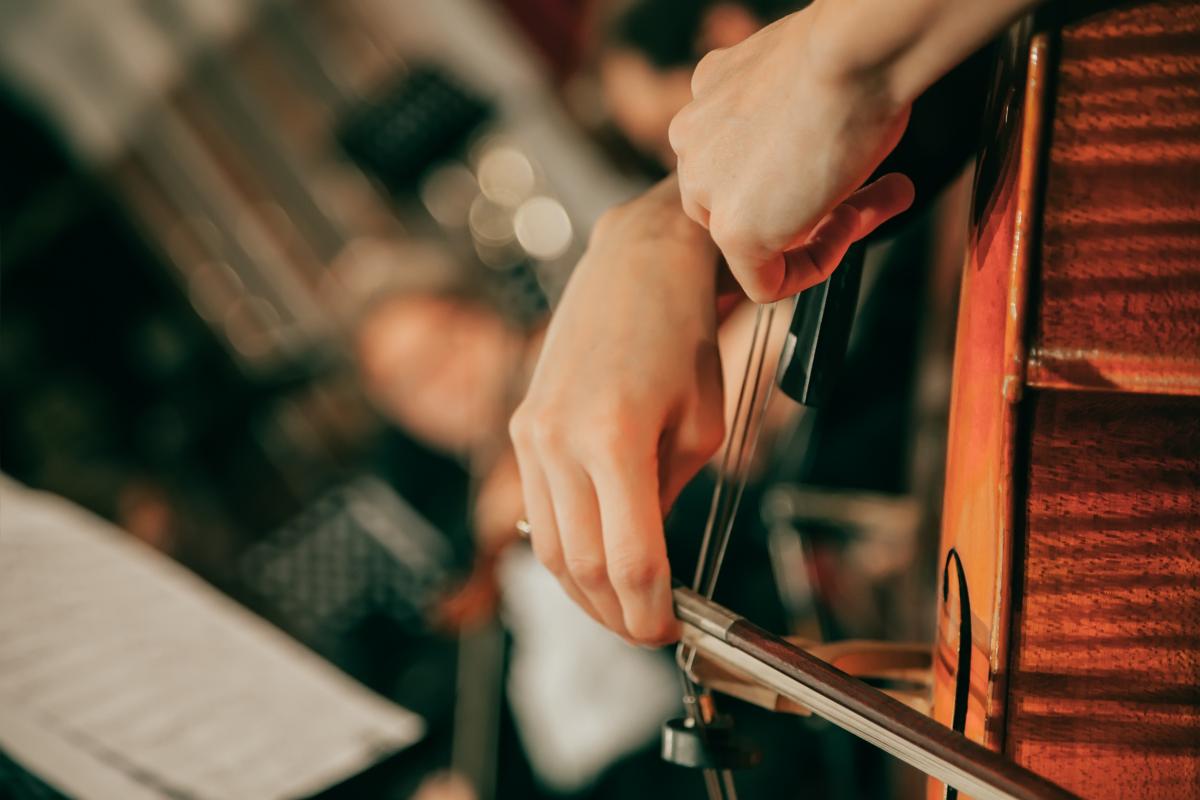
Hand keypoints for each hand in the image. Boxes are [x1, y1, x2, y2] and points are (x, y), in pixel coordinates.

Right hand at [510, 176, 722, 644]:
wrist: (637, 265)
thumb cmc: (684, 337)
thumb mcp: (700, 427)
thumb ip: (666, 499)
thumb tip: (645, 559)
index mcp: (616, 438)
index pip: (630, 561)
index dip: (651, 612)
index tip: (671, 632)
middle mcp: (559, 439)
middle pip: (581, 568)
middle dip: (616, 615)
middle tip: (648, 631)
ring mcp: (530, 433)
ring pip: (548, 547)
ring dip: (584, 593)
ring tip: (620, 607)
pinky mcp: (520, 426)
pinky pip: (537, 509)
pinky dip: (564, 547)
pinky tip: (593, 559)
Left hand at [669, 7, 914, 301]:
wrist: (850, 52)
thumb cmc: (847, 55)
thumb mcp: (805, 85)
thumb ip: (796, 125)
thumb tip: (824, 160)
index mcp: (706, 100)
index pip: (735, 164)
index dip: (792, 177)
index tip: (836, 170)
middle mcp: (692, 141)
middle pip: (738, 204)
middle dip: (799, 209)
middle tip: (858, 196)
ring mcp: (706, 186)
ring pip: (748, 241)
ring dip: (810, 235)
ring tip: (862, 207)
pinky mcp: (732, 229)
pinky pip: (763, 282)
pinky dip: (810, 270)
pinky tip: (844, 232)